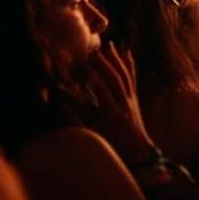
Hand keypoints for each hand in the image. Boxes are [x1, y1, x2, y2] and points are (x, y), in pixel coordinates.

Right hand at [86, 43, 153, 163]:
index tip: (81, 65)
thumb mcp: (91, 133)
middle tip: (92, 50)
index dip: (92, 77)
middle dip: (104, 63)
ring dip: (116, 60)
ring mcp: (132, 100)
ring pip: (125, 76)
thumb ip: (76, 116)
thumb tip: (61, 100)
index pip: (102, 90)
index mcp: (112, 114)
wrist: (137, 153)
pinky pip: (133, 79)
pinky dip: (129, 65)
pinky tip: (126, 53)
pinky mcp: (135, 99)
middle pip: (115, 79)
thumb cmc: (111, 146)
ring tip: (109, 46)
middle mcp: (124, 104)